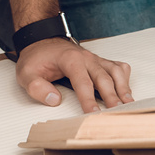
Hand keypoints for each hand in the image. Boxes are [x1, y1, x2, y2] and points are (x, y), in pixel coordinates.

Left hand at [15, 37, 131, 111]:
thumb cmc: (36, 58)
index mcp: (70, 60)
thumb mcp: (26, 74)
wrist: (41, 41)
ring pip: (115, 71)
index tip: (94, 114)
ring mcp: (95, 59)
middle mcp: (87, 58)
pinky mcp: (99, 62)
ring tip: (128, 104)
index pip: (83, 82)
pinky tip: (126, 91)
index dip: (89, 99)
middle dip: (112, 97)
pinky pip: (118, 67)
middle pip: (104, 78)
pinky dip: (124, 78)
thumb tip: (54, 99)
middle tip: (117, 113)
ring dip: (123, 87)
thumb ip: (37, 87)